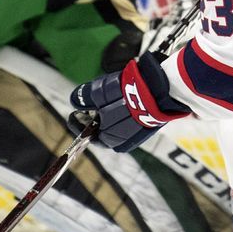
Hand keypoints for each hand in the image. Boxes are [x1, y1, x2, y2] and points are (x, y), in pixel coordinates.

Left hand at [69, 53, 188, 151]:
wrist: (158, 90)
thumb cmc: (125, 94)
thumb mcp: (97, 93)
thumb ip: (84, 98)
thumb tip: (75, 101)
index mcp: (107, 138)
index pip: (88, 135)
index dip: (78, 123)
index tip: (74, 113)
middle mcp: (122, 141)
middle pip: (103, 132)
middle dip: (96, 119)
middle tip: (92, 106)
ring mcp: (138, 135)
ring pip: (118, 127)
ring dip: (111, 117)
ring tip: (109, 101)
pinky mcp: (149, 126)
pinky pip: (132, 123)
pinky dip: (125, 115)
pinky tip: (125, 102)